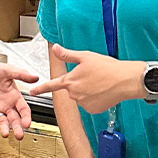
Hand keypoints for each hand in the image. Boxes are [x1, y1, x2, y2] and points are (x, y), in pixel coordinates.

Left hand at [0, 55, 37, 138]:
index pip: (24, 110)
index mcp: (15, 96)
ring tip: (4, 134)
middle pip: (15, 119)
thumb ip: (22, 74)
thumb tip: (36, 77)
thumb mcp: (9, 70)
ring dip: (4, 129)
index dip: (26, 117)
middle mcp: (7, 105)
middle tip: (19, 136)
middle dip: (17, 128)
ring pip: (2, 122)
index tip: (27, 124)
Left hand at [28, 45, 142, 113]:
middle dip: (78, 83)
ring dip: (87, 91)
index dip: (40, 88)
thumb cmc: (107, 67)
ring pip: (81, 96)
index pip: (52, 85)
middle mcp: (75, 94)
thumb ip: (67, 54)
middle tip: (93, 75)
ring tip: (100, 82)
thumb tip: (55, 48)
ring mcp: (84, 103)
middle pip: (71, 89)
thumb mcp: (85, 56)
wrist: (125, 80)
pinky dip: (94, 98)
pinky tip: (103, 91)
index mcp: (71, 80)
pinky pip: (90, 104)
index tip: (32, 92)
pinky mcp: (93, 110)